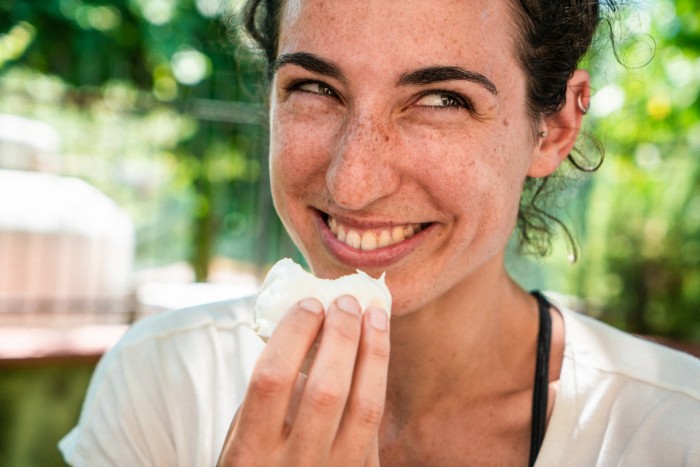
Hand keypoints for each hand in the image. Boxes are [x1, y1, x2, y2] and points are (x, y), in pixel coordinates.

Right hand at [218, 295, 390, 465]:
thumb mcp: (242, 441)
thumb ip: (268, 400)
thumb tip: (307, 337)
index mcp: (249, 453)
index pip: (272, 380)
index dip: (294, 335)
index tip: (309, 304)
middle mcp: (293, 466)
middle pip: (325, 389)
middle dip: (339, 336)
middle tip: (345, 300)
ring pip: (364, 406)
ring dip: (372, 352)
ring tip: (373, 315)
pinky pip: (376, 424)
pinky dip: (378, 379)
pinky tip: (378, 349)